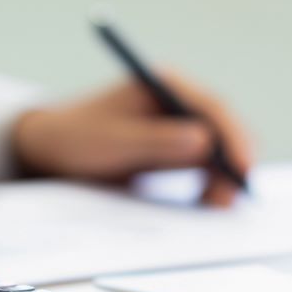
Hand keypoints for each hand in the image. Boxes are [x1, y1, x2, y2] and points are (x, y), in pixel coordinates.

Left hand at [10, 73, 252, 206]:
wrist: (50, 149)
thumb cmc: (75, 138)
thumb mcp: (113, 142)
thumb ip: (156, 142)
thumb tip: (203, 141)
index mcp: (163, 85)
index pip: (212, 107)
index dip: (233, 136)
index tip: (241, 166)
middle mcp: (176, 101)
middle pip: (221, 129)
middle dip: (232, 162)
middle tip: (232, 198)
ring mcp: (177, 124)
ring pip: (217, 150)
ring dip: (223, 176)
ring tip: (218, 206)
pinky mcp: (173, 148)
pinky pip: (203, 165)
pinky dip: (210, 183)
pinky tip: (208, 203)